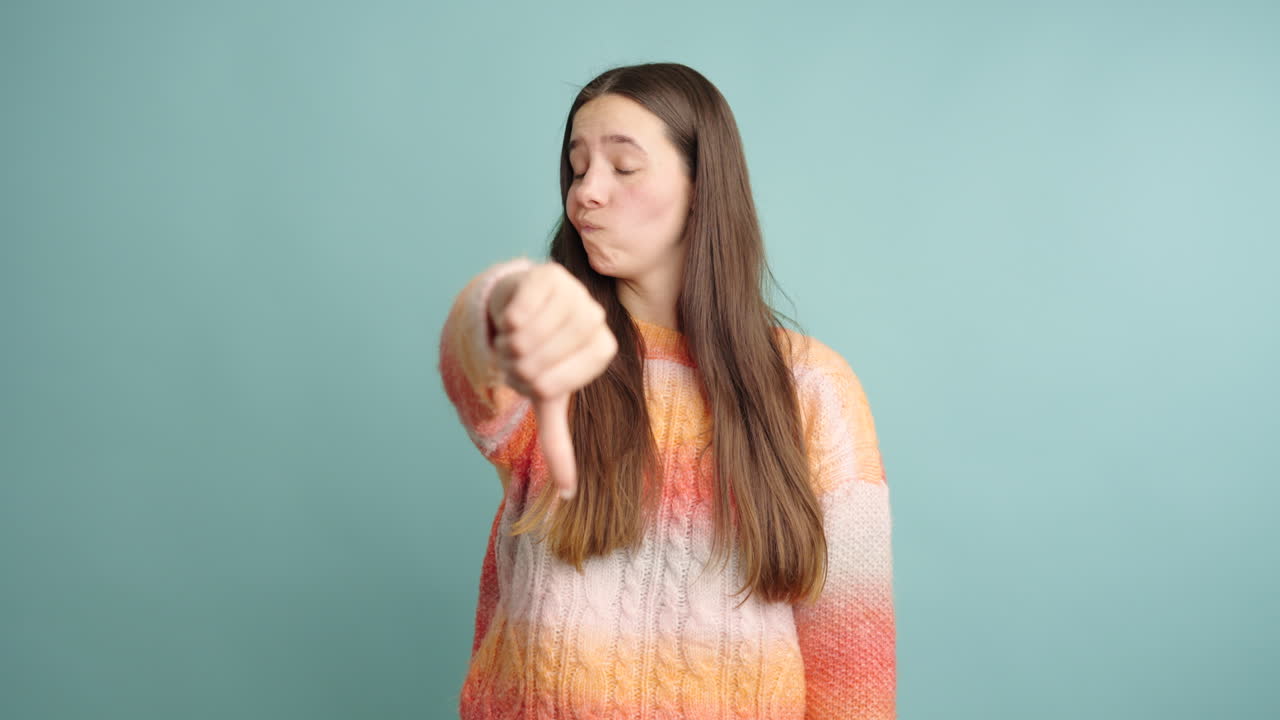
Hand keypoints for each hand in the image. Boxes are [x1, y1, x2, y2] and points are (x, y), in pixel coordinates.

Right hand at [488, 262, 616, 499]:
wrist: (524, 303)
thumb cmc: (542, 353)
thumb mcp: (550, 397)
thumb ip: (559, 443)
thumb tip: (567, 493)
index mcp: (603, 352)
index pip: (551, 386)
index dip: (528, 385)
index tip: (531, 375)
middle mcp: (597, 319)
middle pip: (535, 362)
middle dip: (513, 364)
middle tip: (516, 354)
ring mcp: (576, 293)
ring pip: (525, 336)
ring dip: (506, 342)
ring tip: (513, 336)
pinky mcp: (550, 273)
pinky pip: (520, 308)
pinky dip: (506, 319)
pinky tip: (512, 315)